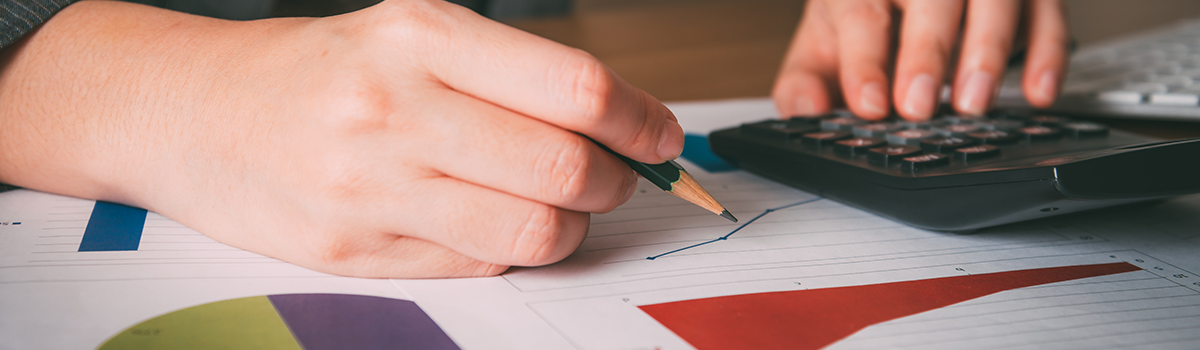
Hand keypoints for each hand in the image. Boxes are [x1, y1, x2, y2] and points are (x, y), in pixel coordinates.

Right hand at [0, 0, 683, 276]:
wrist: (195, 112)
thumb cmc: (322, 70)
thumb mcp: (412, 32)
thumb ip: (512, 73)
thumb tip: (623, 121)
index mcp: (422, 35)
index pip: (575, 89)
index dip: (641, 120)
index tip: (661, 136)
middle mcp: (396, 107)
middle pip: (564, 167)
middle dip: (615, 180)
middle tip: (616, 175)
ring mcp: (371, 186)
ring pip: (532, 230)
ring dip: (572, 225)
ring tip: (559, 205)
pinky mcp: (355, 250)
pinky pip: (479, 262)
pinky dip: (508, 247)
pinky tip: (489, 219)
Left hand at [772, 0, 1068, 119]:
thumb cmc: (866, 12)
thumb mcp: (824, 41)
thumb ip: (805, 80)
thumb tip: (805, 110)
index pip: (860, 9)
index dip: (864, 60)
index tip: (869, 105)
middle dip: (925, 52)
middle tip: (917, 108)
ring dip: (987, 51)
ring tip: (972, 104)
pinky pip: (1047, 11)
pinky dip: (1049, 53)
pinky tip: (1038, 94)